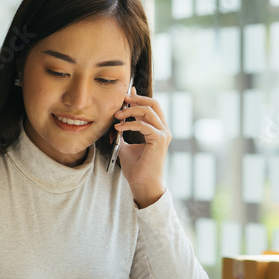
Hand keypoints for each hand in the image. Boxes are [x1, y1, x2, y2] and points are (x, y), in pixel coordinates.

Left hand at [113, 87, 170, 208]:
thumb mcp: (125, 147)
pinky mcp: (160, 140)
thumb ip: (123, 134)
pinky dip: (129, 124)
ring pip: (149, 111)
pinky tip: (118, 128)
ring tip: (116, 115)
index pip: (151, 107)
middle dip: (137, 99)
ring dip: (130, 110)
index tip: (126, 94)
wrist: (142, 184)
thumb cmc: (136, 168)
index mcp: (157, 130)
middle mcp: (163, 130)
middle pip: (154, 104)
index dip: (139, 98)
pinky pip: (144, 125)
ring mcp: (163, 134)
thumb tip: (115, 123)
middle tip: (122, 98)